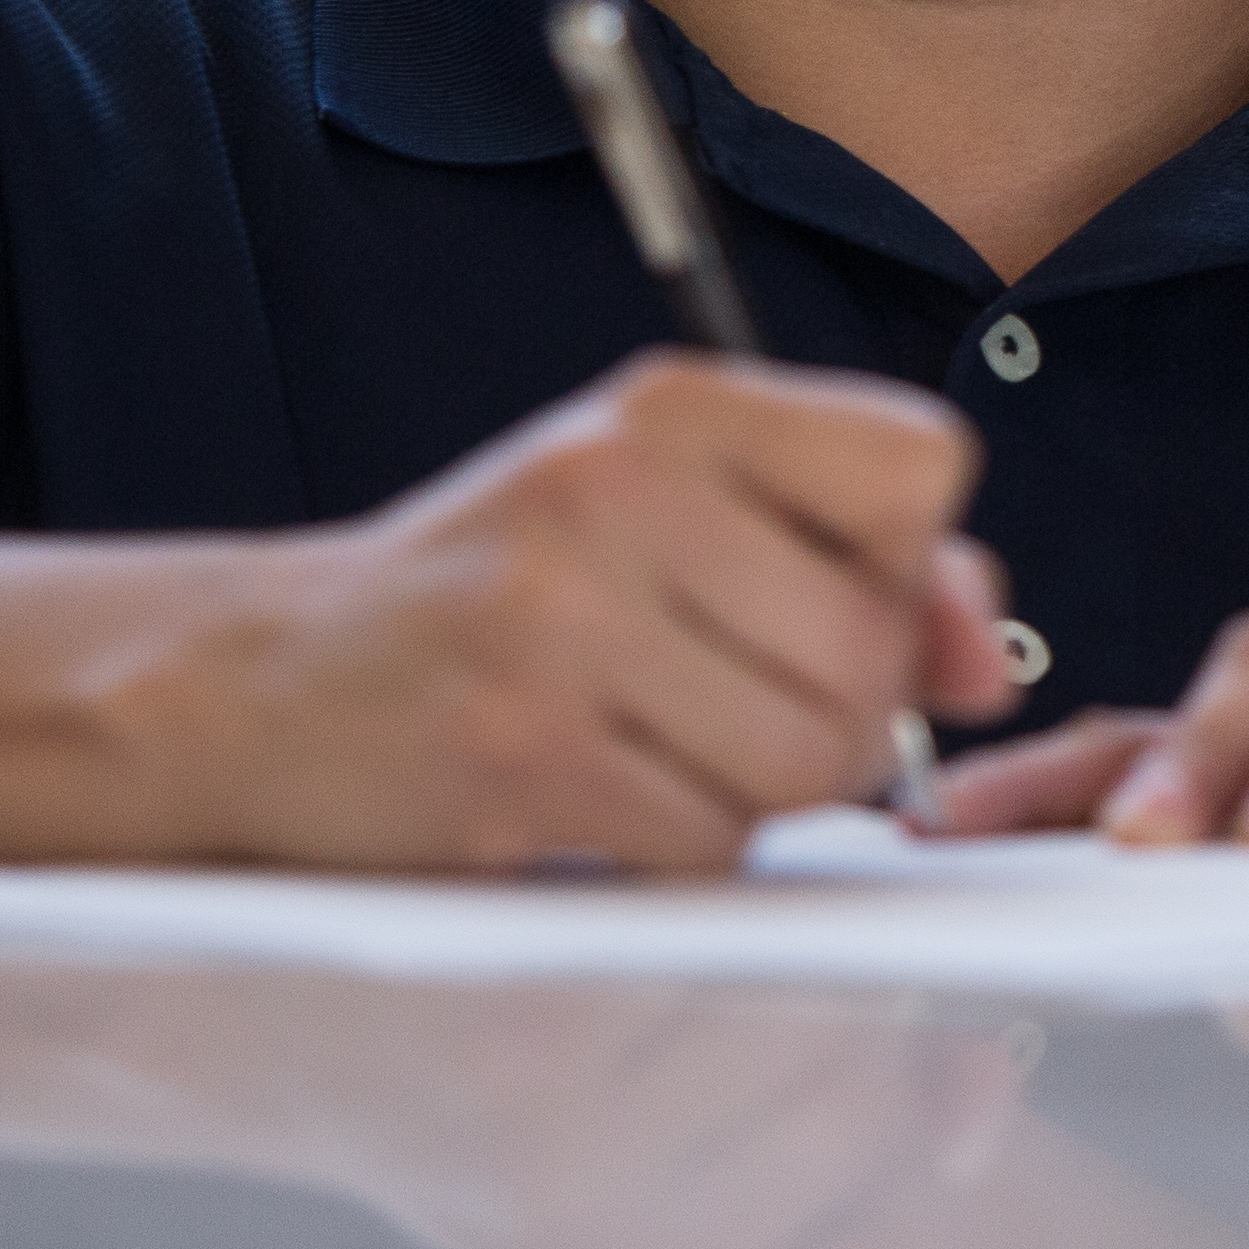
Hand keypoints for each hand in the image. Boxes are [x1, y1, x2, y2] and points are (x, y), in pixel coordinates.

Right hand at [150, 352, 1018, 870]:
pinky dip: (681, 842)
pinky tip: (602, 791)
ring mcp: (563, 621)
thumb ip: (854, 560)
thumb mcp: (672, 517)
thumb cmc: (504, 595)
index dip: (911, 561)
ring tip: (668, 747)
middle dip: (841, 710)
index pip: (921, 463)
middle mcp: (617, 488)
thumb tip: (984, 658)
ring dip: (765, 788)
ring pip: (809, 755)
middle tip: (732, 702)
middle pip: (873, 644)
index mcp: (674, 406)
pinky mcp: (521, 754)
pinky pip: (710, 838)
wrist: (265, 679)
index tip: (835, 593)